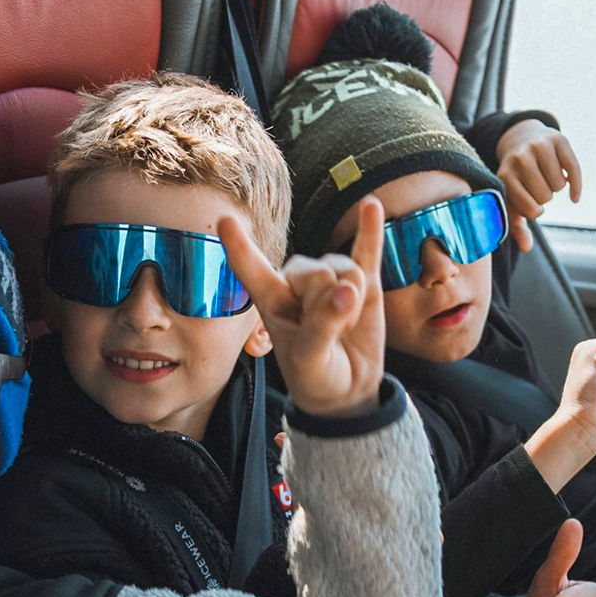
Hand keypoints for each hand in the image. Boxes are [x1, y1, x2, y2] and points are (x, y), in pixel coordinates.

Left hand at [218, 199, 386, 418]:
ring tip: (347, 326)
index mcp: (272, 301)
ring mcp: (331, 279)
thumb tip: (348, 288)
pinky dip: (370, 230)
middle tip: (330, 335)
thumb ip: (322, 325)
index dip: (239, 246)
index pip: (252, 270)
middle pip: (314, 272)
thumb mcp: (310, 360)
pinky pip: (367, 250)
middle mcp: (298, 284)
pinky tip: (372, 206)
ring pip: (343, 269)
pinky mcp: (363, 282)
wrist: (347, 389)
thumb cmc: (316, 376)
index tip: (223, 220)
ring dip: (353, 301)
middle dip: (328, 304)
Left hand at [495, 120, 581, 252]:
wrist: (523, 141)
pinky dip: (576, 186)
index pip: (531, 209)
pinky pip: (574, 170)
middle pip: (546, 196)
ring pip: (560, 184)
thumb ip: (517, 226)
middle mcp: (519, 159)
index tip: (531, 203)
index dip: (535, 211)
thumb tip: (526, 248)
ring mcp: (538, 146)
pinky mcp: (557, 139)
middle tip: (540, 189)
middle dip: (546, 197)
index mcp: (505, 176)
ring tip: (547, 180)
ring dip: (557, 188)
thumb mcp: (513, 200)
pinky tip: (573, 195)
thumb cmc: (518, 180)